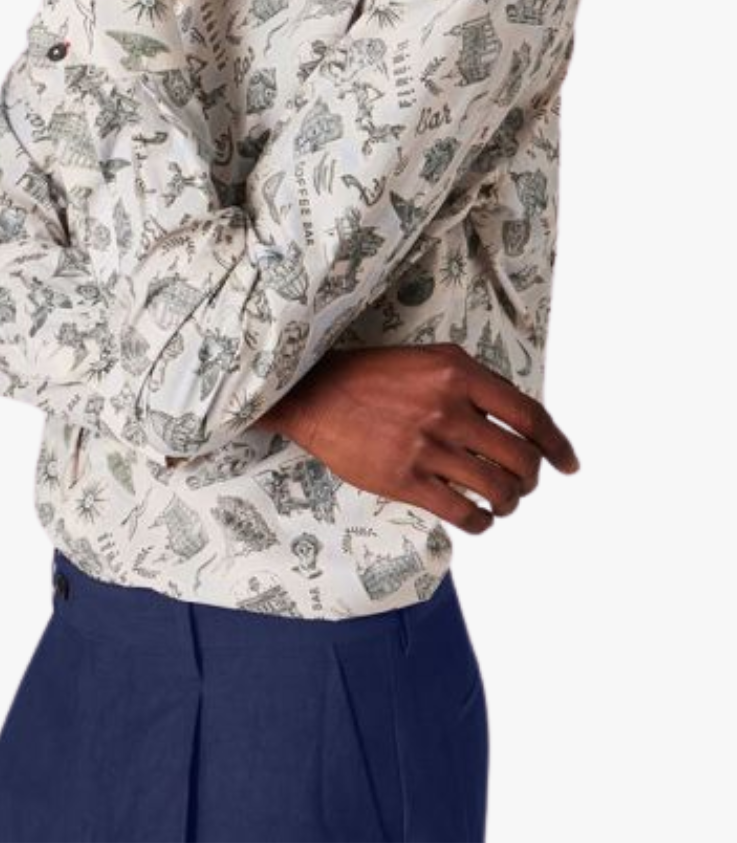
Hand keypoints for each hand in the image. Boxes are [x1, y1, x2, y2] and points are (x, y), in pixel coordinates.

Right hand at [261, 342, 579, 533]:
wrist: (313, 393)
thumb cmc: (374, 377)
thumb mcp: (430, 361)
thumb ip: (475, 384)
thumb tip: (519, 424)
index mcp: (459, 373)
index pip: (530, 416)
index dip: (558, 446)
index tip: (569, 465)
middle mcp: (448, 407)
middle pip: (521, 459)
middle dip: (530, 480)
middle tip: (521, 485)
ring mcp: (426, 445)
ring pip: (498, 490)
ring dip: (508, 503)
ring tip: (499, 502)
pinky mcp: (404, 479)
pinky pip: (464, 514)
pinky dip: (481, 523)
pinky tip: (477, 518)